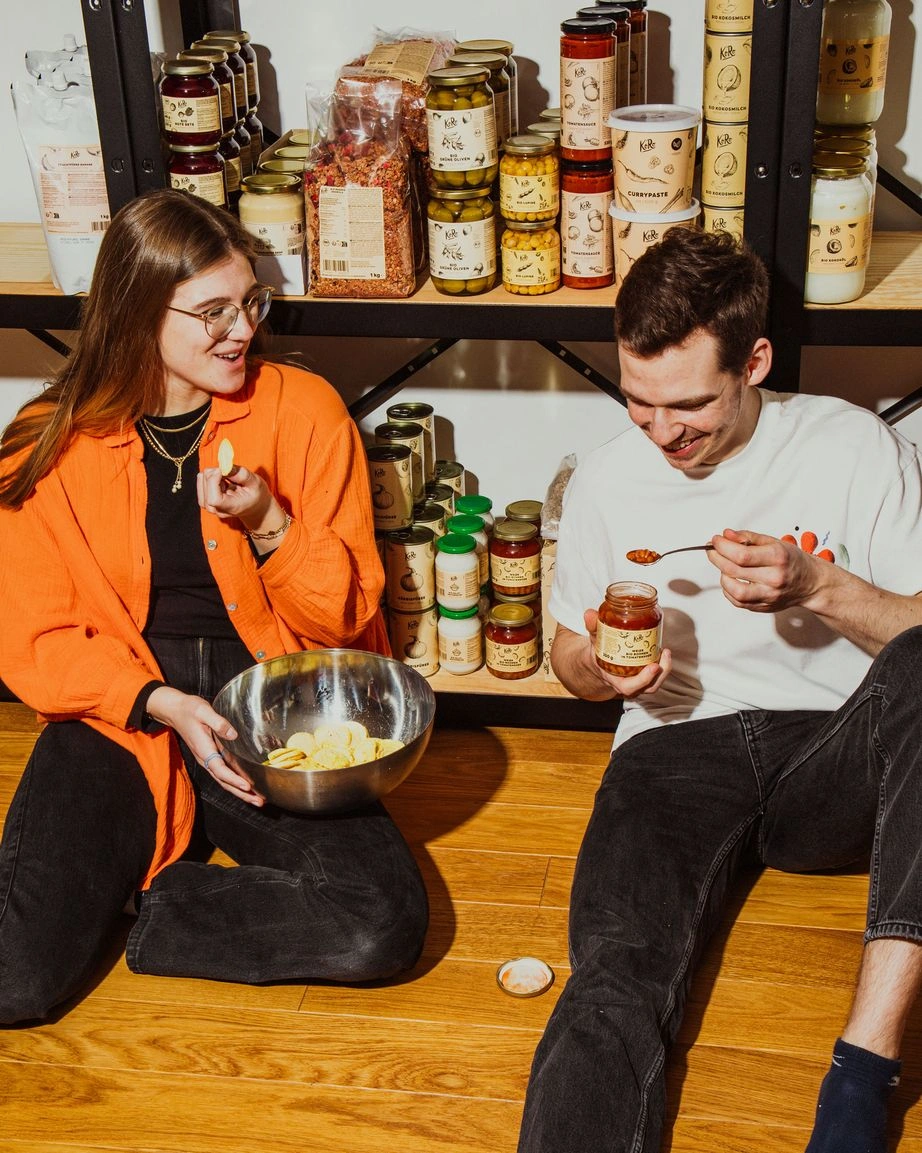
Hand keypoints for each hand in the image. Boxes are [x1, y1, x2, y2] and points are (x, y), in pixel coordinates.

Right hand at [146, 685, 264, 805]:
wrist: (174, 711)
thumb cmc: (188, 710)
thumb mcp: (203, 711)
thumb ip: (218, 722)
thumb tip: (234, 735)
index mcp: (204, 750)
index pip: (220, 769)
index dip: (234, 779)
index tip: (248, 786)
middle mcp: (206, 759)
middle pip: (224, 781)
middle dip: (242, 793)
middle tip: (259, 802)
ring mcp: (208, 759)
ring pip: (225, 780)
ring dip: (241, 792)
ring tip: (258, 800)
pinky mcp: (211, 756)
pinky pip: (224, 773)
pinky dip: (236, 782)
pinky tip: (248, 786)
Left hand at [197, 464, 281, 534]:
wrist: (255, 506)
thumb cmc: (256, 494)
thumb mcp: (255, 482)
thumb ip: (241, 474)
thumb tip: (225, 466)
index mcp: (231, 508)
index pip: (213, 499)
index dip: (214, 481)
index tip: (223, 470)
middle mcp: (218, 510)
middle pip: (206, 487)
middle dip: (215, 473)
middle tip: (229, 471)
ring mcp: (210, 507)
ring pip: (201, 483)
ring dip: (212, 474)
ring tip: (226, 478)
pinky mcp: (205, 501)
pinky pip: (200, 483)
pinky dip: (209, 476)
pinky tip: (220, 479)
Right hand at [583, 608, 671, 697]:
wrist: (600, 660)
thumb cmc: (599, 653)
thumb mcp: (594, 641)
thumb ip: (593, 628)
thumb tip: (590, 614)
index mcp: (615, 680)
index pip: (629, 688)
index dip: (643, 680)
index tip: (653, 667)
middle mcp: (629, 684)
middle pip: (649, 687)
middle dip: (660, 673)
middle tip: (664, 654)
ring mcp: (639, 682)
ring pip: (656, 682)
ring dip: (665, 668)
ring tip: (666, 651)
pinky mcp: (646, 675)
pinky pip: (657, 675)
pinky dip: (662, 664)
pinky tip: (663, 650)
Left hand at [707, 528, 827, 612]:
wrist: (811, 583)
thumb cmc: (792, 561)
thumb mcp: (774, 542)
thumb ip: (748, 537)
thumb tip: (726, 535)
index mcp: (777, 558)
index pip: (741, 554)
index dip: (722, 547)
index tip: (716, 540)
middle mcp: (773, 578)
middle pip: (734, 570)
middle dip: (716, 557)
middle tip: (712, 550)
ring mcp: (769, 595)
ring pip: (734, 590)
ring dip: (722, 576)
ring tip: (724, 566)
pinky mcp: (763, 607)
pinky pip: (737, 601)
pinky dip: (728, 589)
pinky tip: (731, 579)